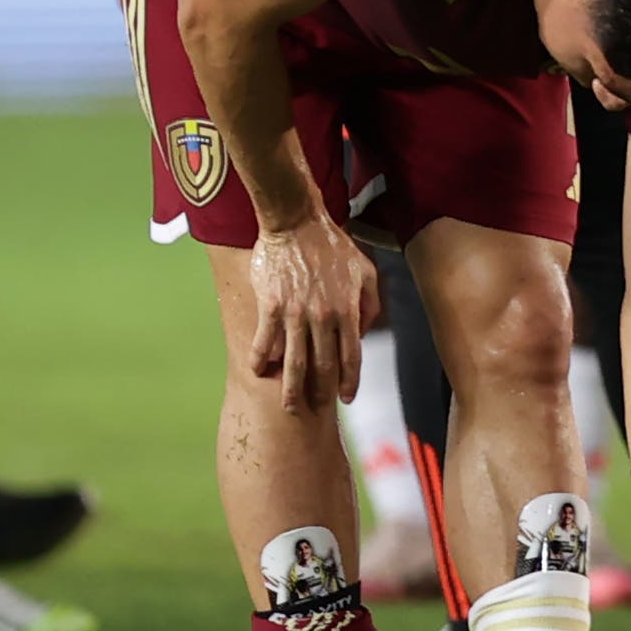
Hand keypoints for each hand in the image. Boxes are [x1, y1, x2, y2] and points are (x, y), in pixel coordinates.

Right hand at [243, 212, 371, 409]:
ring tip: (289, 405)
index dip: (349, 381)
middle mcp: (323, 316)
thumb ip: (371, 301)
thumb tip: (367, 328)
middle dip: (321, 391)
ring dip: (291, 387)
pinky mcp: (270, 306)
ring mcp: (295, 313)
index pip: (351, 355)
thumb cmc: (333, 245)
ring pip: (293, 360)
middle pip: (322, 365)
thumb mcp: (365, 269)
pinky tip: (259, 371)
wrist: (297, 222)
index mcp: (347, 309)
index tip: (346, 398)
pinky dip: (261, 359)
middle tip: (316, 408)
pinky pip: (264, 340)